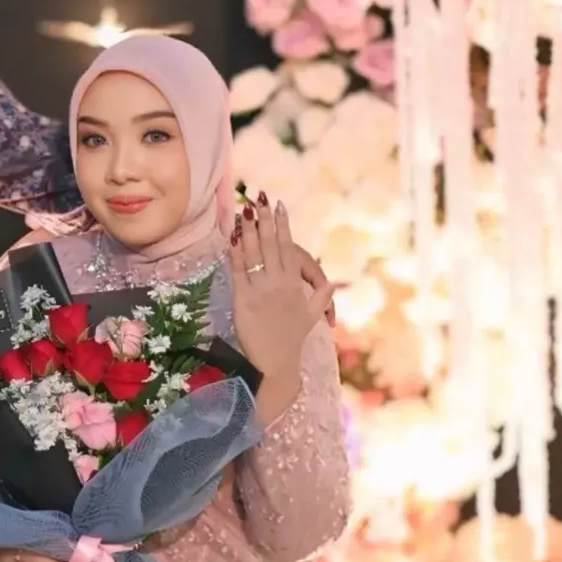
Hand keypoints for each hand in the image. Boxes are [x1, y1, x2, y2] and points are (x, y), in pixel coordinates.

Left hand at [230, 200, 333, 406]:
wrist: (275, 362)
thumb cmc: (292, 340)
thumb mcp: (311, 317)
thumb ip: (320, 298)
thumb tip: (332, 284)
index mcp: (294, 285)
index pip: (289, 248)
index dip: (283, 226)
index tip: (279, 207)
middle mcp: (278, 283)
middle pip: (271, 245)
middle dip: (265, 220)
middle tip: (258, 199)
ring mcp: (260, 290)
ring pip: (254, 255)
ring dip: (248, 231)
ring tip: (243, 212)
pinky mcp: (243, 300)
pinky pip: (238, 272)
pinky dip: (234, 254)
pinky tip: (230, 239)